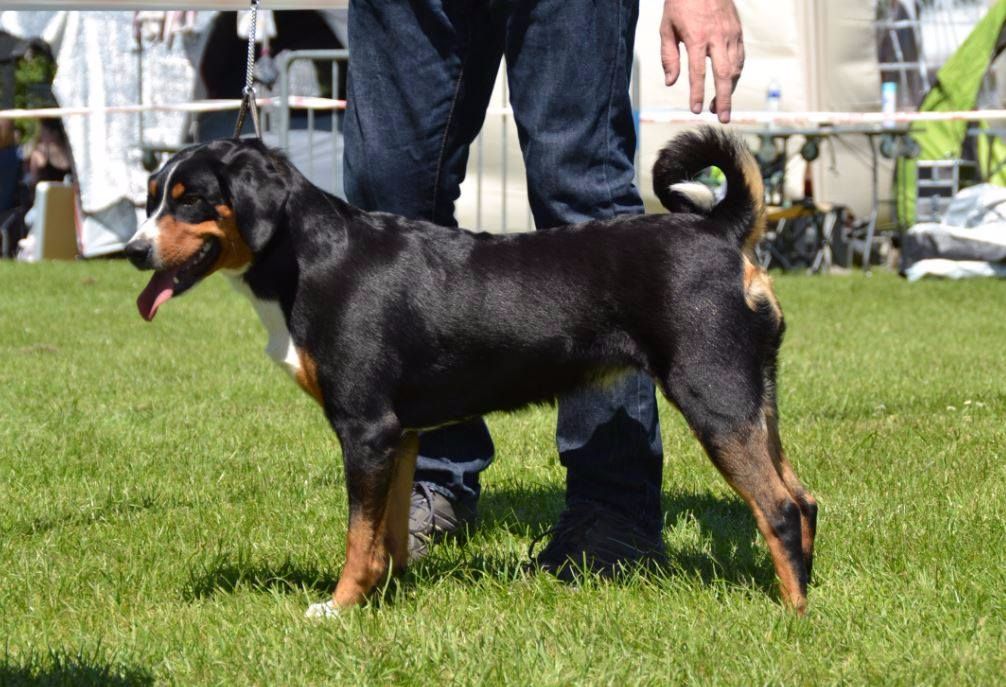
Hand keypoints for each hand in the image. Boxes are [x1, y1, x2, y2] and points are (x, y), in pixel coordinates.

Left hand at [660, 0, 744, 122]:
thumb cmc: (680, 3)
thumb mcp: (666, 28)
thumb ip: (668, 56)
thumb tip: (671, 83)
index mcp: (696, 37)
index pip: (698, 73)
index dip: (698, 93)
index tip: (696, 110)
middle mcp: (717, 37)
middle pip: (724, 75)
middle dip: (724, 99)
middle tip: (722, 118)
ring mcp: (730, 34)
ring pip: (735, 68)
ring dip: (729, 90)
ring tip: (720, 105)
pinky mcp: (738, 31)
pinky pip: (739, 58)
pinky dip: (735, 74)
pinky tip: (728, 84)